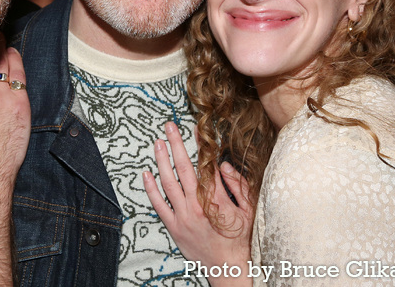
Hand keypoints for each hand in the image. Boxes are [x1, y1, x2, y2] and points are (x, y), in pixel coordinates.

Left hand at [143, 122, 252, 283]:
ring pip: (168, 182)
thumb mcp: (249, 210)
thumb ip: (238, 185)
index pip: (205, 164)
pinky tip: (146, 173)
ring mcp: (183, 216)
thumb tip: (224, 165)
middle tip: (169, 126)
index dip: (200, 145)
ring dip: (162, 160)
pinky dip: (150, 189)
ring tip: (158, 142)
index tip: (195, 129)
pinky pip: (158, 205)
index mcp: (216, 199)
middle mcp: (197, 205)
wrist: (229, 269)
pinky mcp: (174, 227)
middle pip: (183, 168)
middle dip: (176, 144)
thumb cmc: (241, 239)